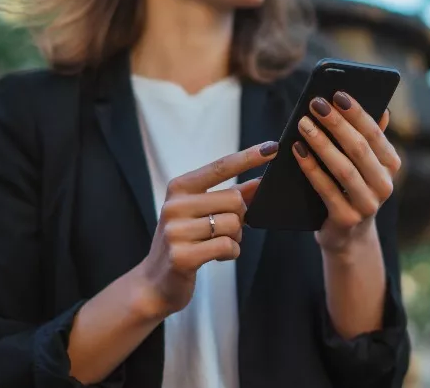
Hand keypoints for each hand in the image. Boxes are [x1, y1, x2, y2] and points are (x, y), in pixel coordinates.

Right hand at [136, 141, 276, 316]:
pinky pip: (227, 246)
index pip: (220, 167)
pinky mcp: (182, 256)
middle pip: (234, 200)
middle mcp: (175, 206)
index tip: (273, 147)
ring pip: (233, 224)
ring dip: (235, 237)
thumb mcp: (202, 212)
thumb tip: (260, 182)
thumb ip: (231, 196)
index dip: (248, 157)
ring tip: (218, 244)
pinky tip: (217, 256)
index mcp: (179, 188)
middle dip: (240, 217)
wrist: (156, 281)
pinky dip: (231, 252)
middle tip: (228, 229)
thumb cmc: (184, 241)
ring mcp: (176, 231)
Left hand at [292, 92, 400, 253]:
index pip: (375, 133)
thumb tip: (382, 108)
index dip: (356, 112)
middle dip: (336, 123)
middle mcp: (385, 185)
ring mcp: (368, 205)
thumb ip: (370, 138)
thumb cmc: (351, 189)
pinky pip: (327, 189)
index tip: (337, 93)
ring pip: (344, 168)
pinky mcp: (347, 219)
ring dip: (322, 143)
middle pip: (359, 148)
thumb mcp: (363, 165)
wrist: (347, 236)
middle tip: (315, 103)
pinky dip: (311, 168)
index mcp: (391, 165)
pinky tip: (297, 151)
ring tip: (303, 123)